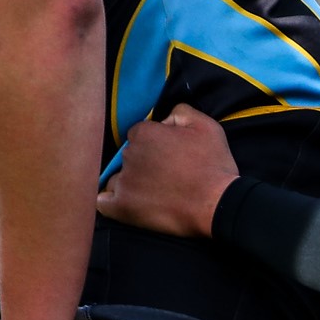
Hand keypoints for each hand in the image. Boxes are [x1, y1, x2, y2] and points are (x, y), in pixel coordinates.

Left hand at [96, 105, 241, 237]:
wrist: (217, 204)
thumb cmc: (213, 165)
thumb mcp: (206, 126)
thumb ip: (181, 112)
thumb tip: (165, 117)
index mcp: (144, 133)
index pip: (138, 133)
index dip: (154, 143)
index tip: (168, 155)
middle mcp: (128, 154)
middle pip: (127, 155)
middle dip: (142, 162)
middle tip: (164, 175)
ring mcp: (123, 182)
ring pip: (116, 178)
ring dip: (129, 182)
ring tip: (150, 193)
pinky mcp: (121, 208)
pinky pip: (102, 202)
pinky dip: (110, 202)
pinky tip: (122, 202)